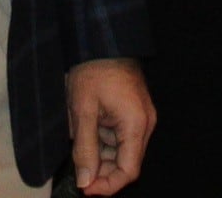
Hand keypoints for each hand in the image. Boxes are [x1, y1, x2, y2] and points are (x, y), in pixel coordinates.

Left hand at [65, 58, 153, 194]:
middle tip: (77, 171)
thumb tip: (85, 182)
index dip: (107, 185)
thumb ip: (85, 149)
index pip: (128, 170)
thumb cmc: (93, 70)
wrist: (101, 39)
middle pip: (125, 162)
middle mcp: (143, 124)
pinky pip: (118, 137)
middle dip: (101, 171)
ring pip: (120, 151)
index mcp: (136, 125)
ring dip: (99, 155)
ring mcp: (139, 118)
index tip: (85, 189)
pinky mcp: (131, 113)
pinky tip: (85, 132)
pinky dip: (101, 141)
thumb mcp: (83, 112)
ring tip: (78, 143)